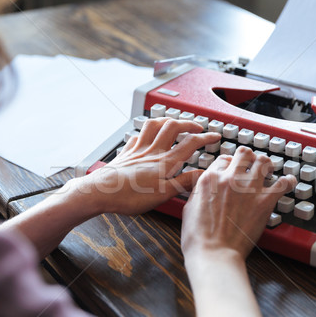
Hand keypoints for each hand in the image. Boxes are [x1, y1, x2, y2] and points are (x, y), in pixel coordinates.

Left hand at [82, 117, 219, 214]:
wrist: (100, 192)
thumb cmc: (130, 196)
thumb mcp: (163, 194)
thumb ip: (184, 182)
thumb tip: (203, 175)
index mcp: (165, 162)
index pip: (190, 143)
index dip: (205, 138)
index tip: (215, 136)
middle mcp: (152, 151)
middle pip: (172, 127)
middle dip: (188, 123)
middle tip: (197, 127)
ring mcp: (138, 150)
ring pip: (154, 125)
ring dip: (166, 120)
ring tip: (174, 122)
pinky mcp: (126, 153)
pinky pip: (137, 136)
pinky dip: (145, 132)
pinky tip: (146, 135)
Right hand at [180, 146, 296, 261]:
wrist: (214, 253)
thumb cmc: (199, 238)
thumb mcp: (189, 207)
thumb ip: (199, 191)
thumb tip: (203, 186)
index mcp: (210, 179)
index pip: (224, 159)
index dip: (231, 163)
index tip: (234, 169)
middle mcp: (230, 179)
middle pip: (244, 154)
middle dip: (249, 158)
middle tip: (252, 165)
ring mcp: (248, 188)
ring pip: (264, 162)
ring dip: (267, 165)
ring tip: (269, 171)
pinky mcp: (264, 201)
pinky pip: (283, 183)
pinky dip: (288, 181)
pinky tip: (289, 182)